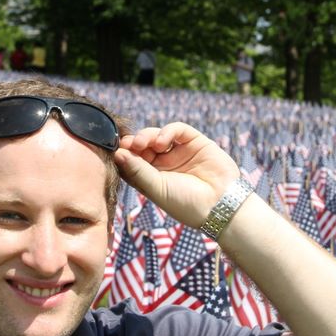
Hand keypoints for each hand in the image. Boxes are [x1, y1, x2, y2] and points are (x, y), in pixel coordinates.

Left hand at [114, 122, 239, 227]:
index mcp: (152, 179)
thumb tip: (117, 153)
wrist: (220, 205)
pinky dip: (166, 131)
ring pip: (156, 135)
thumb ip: (137, 171)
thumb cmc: (186, 203)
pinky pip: (176, 130)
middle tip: (128, 144)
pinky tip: (161, 141)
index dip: (123, 155)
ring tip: (143, 144)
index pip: (132, 162)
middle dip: (133, 143)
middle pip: (142, 146)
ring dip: (147, 136)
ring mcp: (179, 152)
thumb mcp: (157, 189)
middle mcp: (164, 164)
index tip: (115, 151)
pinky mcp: (194, 141)